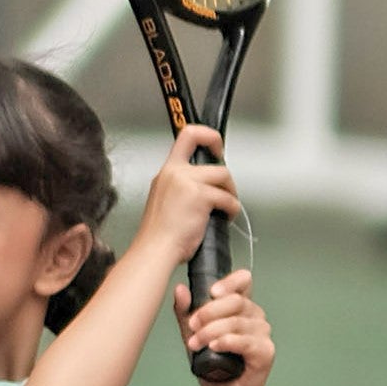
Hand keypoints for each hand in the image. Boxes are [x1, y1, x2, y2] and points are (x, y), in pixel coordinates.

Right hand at [138, 125, 240, 271]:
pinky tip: (226, 217)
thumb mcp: (165, 202)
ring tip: (227, 207)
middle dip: (218, 146)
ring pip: (222, 173)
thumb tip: (205, 189)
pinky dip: (231, 208)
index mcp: (166, 173)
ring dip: (230, 190)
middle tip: (224, 171)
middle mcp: (174, 172)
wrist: (155, 251)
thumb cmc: (159, 236)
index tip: (214, 148)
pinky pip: (226, 197)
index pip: (185, 136)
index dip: (205, 134)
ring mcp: (186, 181)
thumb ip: (182, 189)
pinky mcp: (199, 196)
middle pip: (201, 140)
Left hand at [176, 264, 273, 385]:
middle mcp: (255, 317)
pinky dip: (228, 342)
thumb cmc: (210, 363)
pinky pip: (246, 341)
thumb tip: (180, 289)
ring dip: (211, 331)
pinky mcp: (265, 352)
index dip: (230, 282)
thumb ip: (185, 311)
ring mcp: (262, 334)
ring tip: (194, 344)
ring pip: (237, 322)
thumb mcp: (192, 333)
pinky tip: (214, 347)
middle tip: (192, 325)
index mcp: (241, 307)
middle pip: (236, 301)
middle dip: (209, 312)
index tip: (211, 292)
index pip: (243, 281)